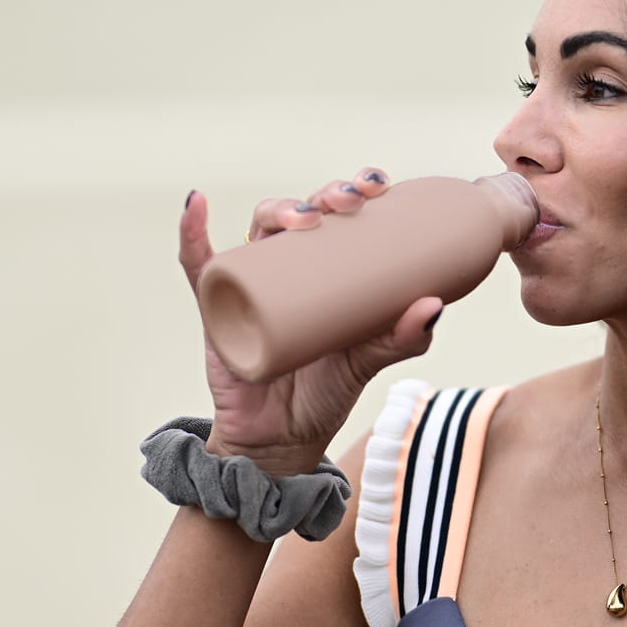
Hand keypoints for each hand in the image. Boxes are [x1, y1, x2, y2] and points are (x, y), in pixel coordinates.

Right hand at [179, 170, 442, 475]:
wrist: (281, 441)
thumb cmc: (326, 394)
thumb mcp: (369, 361)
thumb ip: (402, 338)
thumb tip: (434, 304)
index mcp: (330, 270)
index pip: (342, 215)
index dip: (356, 189)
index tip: (379, 185)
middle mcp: (291, 268)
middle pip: (303, 213)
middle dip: (325, 195)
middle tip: (350, 202)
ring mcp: (252, 282)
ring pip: (260, 229)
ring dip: (278, 208)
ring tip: (301, 217)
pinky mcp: (218, 306)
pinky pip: (198, 264)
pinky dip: (192, 233)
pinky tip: (197, 204)